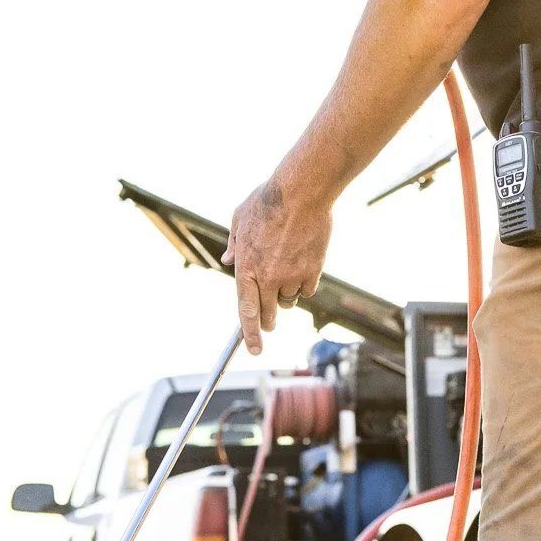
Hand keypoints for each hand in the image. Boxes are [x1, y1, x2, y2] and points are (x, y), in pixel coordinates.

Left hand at [221, 176, 331, 354]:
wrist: (302, 191)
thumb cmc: (268, 201)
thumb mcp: (239, 218)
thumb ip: (233, 245)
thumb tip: (227, 260)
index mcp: (246, 266)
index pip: (245, 310)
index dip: (249, 334)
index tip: (254, 349)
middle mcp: (268, 276)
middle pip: (267, 313)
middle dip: (267, 322)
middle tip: (269, 323)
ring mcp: (292, 275)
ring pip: (288, 302)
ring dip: (285, 297)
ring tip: (285, 274)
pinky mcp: (313, 270)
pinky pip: (307, 291)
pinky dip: (304, 286)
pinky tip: (302, 267)